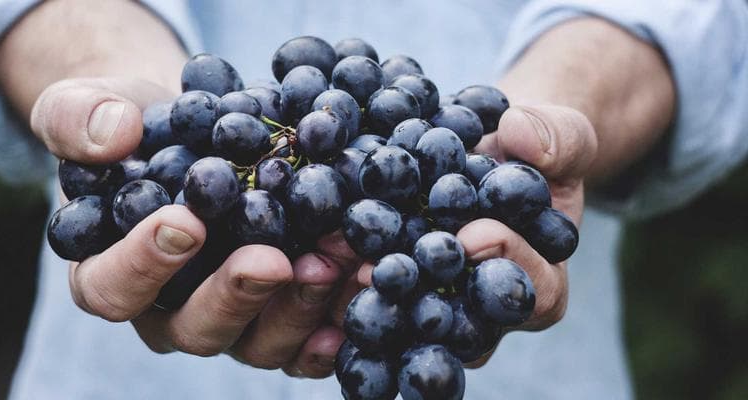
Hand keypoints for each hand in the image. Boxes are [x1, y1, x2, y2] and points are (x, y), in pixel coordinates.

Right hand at [31, 77, 348, 376]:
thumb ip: (79, 118)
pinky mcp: (278, 313)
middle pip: (195, 328)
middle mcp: (170, 309)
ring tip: (334, 260)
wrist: (195, 130)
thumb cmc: (135, 126)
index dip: (144, 265)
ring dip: (299, 307)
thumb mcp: (89, 106)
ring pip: (259, 342)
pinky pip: (305, 340)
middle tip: (273, 260)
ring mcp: (231, 318)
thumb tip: (114, 135)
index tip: (186, 222)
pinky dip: (335, 323)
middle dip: (237, 296)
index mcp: (110, 271)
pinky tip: (361, 290)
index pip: (112, 288)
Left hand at [319, 103, 597, 368]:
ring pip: (408, 315)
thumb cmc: (535, 150)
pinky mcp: (397, 285)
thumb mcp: (562, 135)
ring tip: (338, 262)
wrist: (492, 151)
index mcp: (540, 282)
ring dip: (371, 291)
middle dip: (424, 293)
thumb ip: (556, 138)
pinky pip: (373, 289)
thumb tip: (521, 133)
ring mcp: (437, 302)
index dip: (508, 264)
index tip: (476, 234)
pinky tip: (316, 248)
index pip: (534, 292)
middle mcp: (484, 309)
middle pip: (461, 321)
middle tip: (385, 269)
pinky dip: (344, 270)